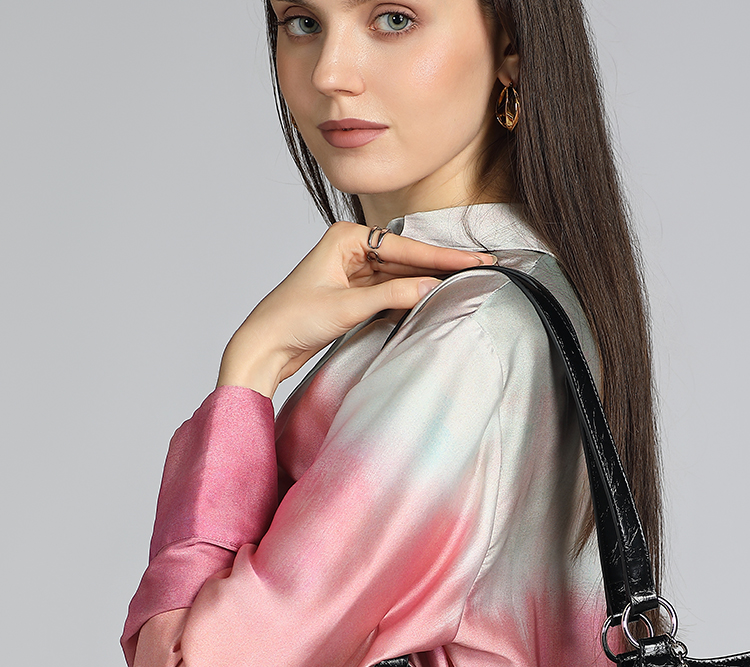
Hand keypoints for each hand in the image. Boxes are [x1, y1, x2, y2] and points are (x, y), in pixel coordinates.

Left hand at [216, 221, 495, 397]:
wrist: (265, 346)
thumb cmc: (292, 320)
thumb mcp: (348, 306)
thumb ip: (393, 295)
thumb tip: (433, 287)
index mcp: (346, 237)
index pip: (406, 248)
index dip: (444, 256)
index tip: (476, 259)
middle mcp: (350, 247)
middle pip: (408, 258)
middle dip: (443, 265)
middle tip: (484, 265)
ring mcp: (353, 270)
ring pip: (402, 274)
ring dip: (430, 279)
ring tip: (467, 280)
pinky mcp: (353, 292)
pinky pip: (391, 289)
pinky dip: (412, 293)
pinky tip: (436, 294)